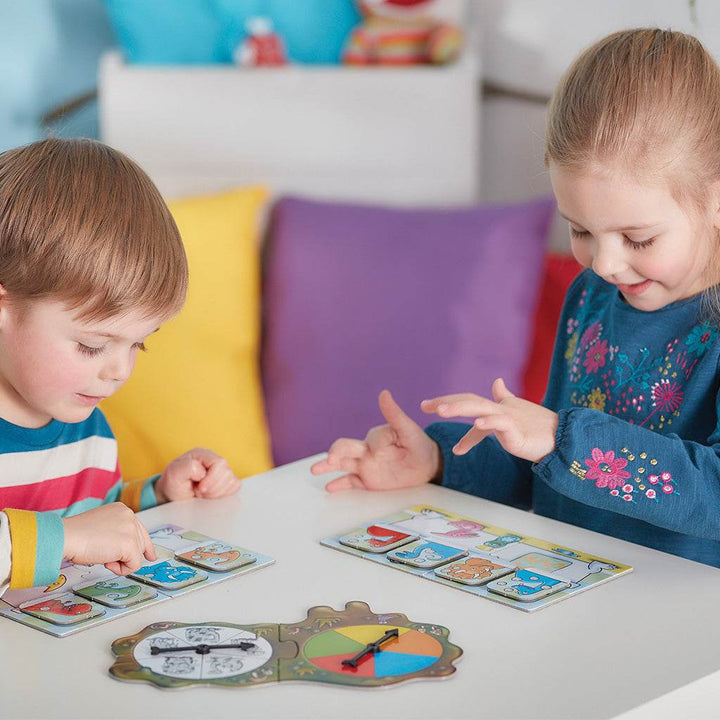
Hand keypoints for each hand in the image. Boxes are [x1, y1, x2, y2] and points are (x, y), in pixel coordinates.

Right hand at [63, 503, 155, 575]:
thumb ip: (117, 533)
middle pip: (141, 543)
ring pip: (137, 555)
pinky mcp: (130, 544)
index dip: (145, 545)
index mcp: (122, 510)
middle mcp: (129, 516)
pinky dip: (121, 570)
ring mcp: (131, 529)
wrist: (67, 536)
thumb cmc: (76, 535)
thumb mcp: (102, 528)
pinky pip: (134, 565)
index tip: (149, 555)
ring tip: (102, 556)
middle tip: (110, 559)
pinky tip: (106, 562)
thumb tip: (129, 551)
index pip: (139, 529)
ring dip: (120, 562)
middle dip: (128, 555)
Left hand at [155, 448, 240, 501]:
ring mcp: (221, 470)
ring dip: (217, 492)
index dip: (212, 478)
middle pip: (227, 472)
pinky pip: (235, 486)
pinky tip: (212, 495)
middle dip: (213, 488)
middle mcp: (214, 460)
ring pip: (232, 481)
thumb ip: (187, 467)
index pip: (219, 463)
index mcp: (202, 454)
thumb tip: (203, 471)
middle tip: (199, 491)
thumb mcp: (173, 473)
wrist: (174, 494)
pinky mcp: (226, 481)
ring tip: (204, 493)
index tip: (200, 488)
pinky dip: (224, 494)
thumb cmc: (173, 483)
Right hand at [310, 390, 440, 492]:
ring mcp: (365, 465)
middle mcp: (366, 450)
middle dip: (335, 452)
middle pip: (345, 448)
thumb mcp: (408, 429)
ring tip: (314, 470)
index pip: (369, 441)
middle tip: (330, 459)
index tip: (383, 451)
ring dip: (327, 466)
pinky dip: (339, 484)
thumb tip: (384, 393)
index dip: (375, 447)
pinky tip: (329, 487)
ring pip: (342, 464)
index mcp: (375, 437)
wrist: (427, 465)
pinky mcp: (367, 480)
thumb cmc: (418, 444)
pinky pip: (351, 482)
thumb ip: (394, 414)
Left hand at [421, 378, 557, 462]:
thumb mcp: (513, 414)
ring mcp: (507, 418)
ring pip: (479, 408)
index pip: (467, 402)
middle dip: (446, 403)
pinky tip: (476, 423)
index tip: (426, 407)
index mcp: (494, 407)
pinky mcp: (517, 430)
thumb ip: (503, 398)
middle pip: (468, 401)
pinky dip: (488, 422)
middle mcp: (498, 409)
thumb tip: (497, 381)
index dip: (447, 402)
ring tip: (441, 412)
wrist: (562, 437)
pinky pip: (500, 423)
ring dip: (459, 408)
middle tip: (425, 406)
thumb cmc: (537, 426)